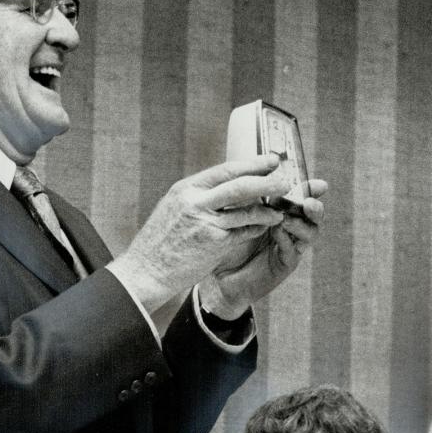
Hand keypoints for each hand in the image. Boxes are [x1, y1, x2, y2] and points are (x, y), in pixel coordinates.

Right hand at [108, 155, 296, 313]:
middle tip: (285, 181)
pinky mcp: (214, 244)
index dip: (252, 164)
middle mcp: (196, 202)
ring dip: (267, 210)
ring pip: (246, 211)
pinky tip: (265, 227)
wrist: (145, 272)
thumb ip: (198, 197)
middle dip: (267, 182)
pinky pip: (243, 232)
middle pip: (240, 186)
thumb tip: (222, 187)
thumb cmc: (159, 243)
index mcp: (186, 189)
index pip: (225, 171)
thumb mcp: (173, 208)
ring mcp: (206, 223)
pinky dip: (256, 228)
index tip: (271, 160)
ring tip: (280, 210)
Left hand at [197, 179, 326, 319]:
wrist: (219, 274)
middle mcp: (292, 228)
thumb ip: (250, 193)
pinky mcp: (284, 265)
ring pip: (310, 234)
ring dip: (301, 224)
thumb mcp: (238, 211)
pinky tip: (278, 232)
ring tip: (287, 218)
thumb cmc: (228, 239)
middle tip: (308, 202)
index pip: (305, 197)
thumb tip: (259, 167)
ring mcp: (290, 247)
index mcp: (283, 211)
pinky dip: (287, 240)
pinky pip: (292, 251)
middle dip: (315, 207)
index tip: (319, 184)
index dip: (313, 190)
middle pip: (314, 216)